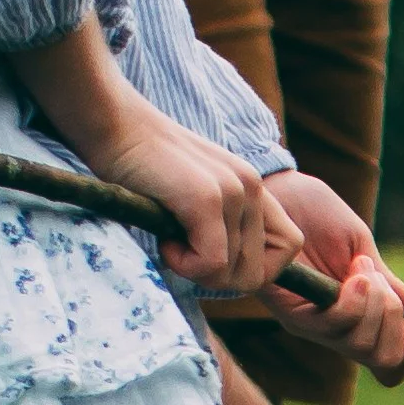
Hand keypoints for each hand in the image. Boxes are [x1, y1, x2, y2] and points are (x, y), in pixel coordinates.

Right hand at [84, 99, 287, 292]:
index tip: (216, 259)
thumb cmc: (143, 167)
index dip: (257, 267)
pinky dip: (184, 264)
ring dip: (196, 270)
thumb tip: (229, 274)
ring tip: (169, 238)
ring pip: (234, 273)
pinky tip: (163, 240)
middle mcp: (252, 187)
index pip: (289, 246)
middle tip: (184, 254)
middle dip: (218, 278)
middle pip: (259, 272)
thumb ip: (221, 224)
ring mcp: (233, 191)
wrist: (114, 126)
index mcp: (253, 188)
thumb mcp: (195, 194)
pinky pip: (212, 263)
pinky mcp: (206, 198)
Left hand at [259, 172, 403, 375]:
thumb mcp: (361, 247)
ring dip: (376, 305)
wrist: (280, 189)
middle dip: (394, 320)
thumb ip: (385, 282)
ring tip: (362, 268)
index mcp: (356, 319)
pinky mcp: (290, 312)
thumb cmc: (318, 215)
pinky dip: (355, 300)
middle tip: (379, 280)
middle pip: (380, 358)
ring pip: (360, 344)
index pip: (386, 362)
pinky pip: (334, 325)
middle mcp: (333, 330)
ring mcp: (311, 325)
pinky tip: (354, 270)